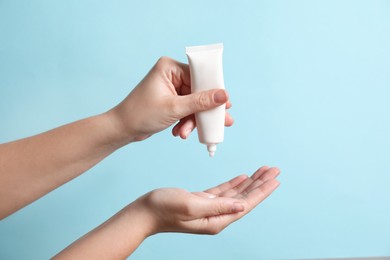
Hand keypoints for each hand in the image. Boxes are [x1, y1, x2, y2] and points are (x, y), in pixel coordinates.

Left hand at [106, 57, 232, 141]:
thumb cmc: (141, 114)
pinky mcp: (171, 100)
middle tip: (222, 121)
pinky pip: (187, 109)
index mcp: (170, 68)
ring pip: (194, 103)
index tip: (226, 104)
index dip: (213, 90)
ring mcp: (172, 88)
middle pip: (199, 91)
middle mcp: (172, 75)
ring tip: (188, 133)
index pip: (200, 75)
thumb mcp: (174, 108)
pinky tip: (181, 132)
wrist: (122, 129)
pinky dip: (186, 122)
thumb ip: (200, 102)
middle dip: (205, 110)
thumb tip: (223, 95)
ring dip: (193, 120)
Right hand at [138, 166, 279, 234]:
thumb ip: (218, 206)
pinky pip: (224, 191)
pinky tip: (243, 177)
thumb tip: (241, 205)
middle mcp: (217, 216)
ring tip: (263, 171)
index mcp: (217, 220)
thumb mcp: (191, 205)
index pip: (246, 204)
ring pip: (236, 193)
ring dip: (250, 181)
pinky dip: (235, 183)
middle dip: (260, 183)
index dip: (261, 191)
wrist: (145, 212)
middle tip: (274, 170)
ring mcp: (210, 209)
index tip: (275, 179)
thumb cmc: (163, 209)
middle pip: (245, 198)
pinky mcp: (202, 201)